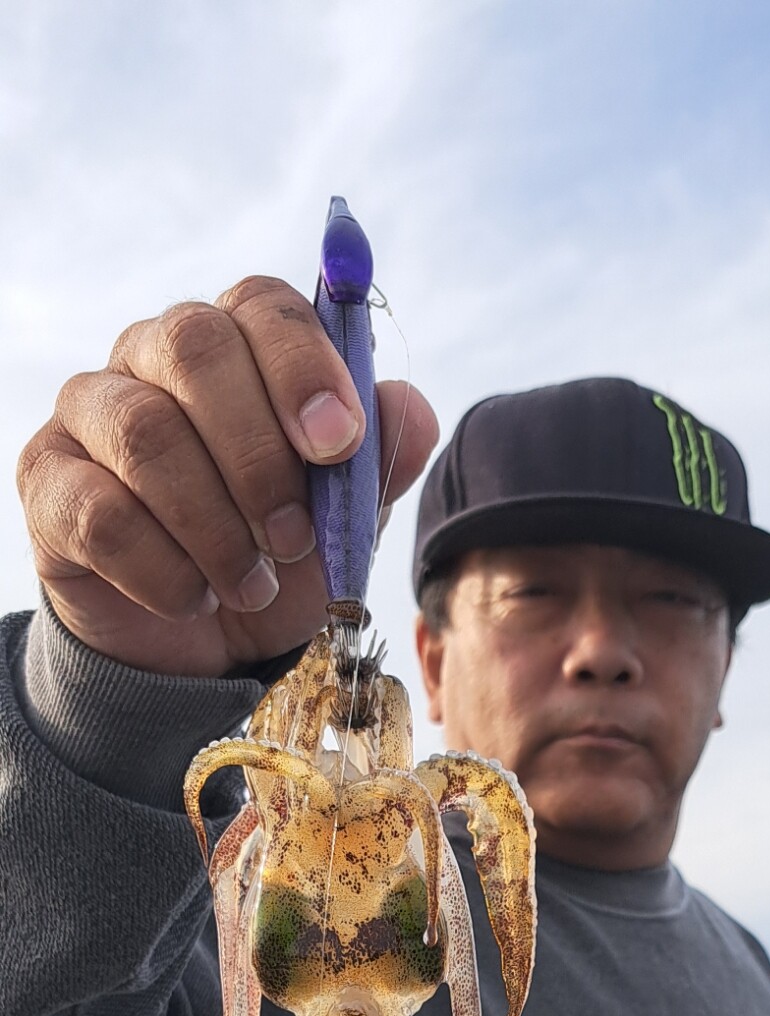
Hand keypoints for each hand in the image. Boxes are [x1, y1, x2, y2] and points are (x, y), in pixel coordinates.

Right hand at [16, 276, 438, 676]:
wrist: (200, 644)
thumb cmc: (275, 558)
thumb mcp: (343, 521)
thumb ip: (376, 463)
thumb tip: (409, 411)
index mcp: (235, 344)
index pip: (262, 304)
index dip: (303, 365)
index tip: (339, 443)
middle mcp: (151, 354)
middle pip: (193, 345)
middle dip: (258, 456)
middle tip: (293, 539)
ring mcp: (91, 410)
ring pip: (146, 433)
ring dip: (215, 527)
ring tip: (250, 585)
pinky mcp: (48, 479)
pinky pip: (101, 512)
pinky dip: (163, 571)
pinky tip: (193, 600)